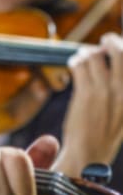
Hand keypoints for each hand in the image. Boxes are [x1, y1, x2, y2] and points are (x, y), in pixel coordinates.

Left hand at [58, 32, 122, 176]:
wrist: (88, 154)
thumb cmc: (106, 134)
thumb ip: (121, 93)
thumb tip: (116, 67)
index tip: (121, 45)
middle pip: (120, 52)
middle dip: (112, 41)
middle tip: (106, 40)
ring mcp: (105, 91)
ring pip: (95, 56)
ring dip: (89, 52)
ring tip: (85, 56)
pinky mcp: (85, 94)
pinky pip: (80, 66)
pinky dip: (77, 60)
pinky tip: (75, 63)